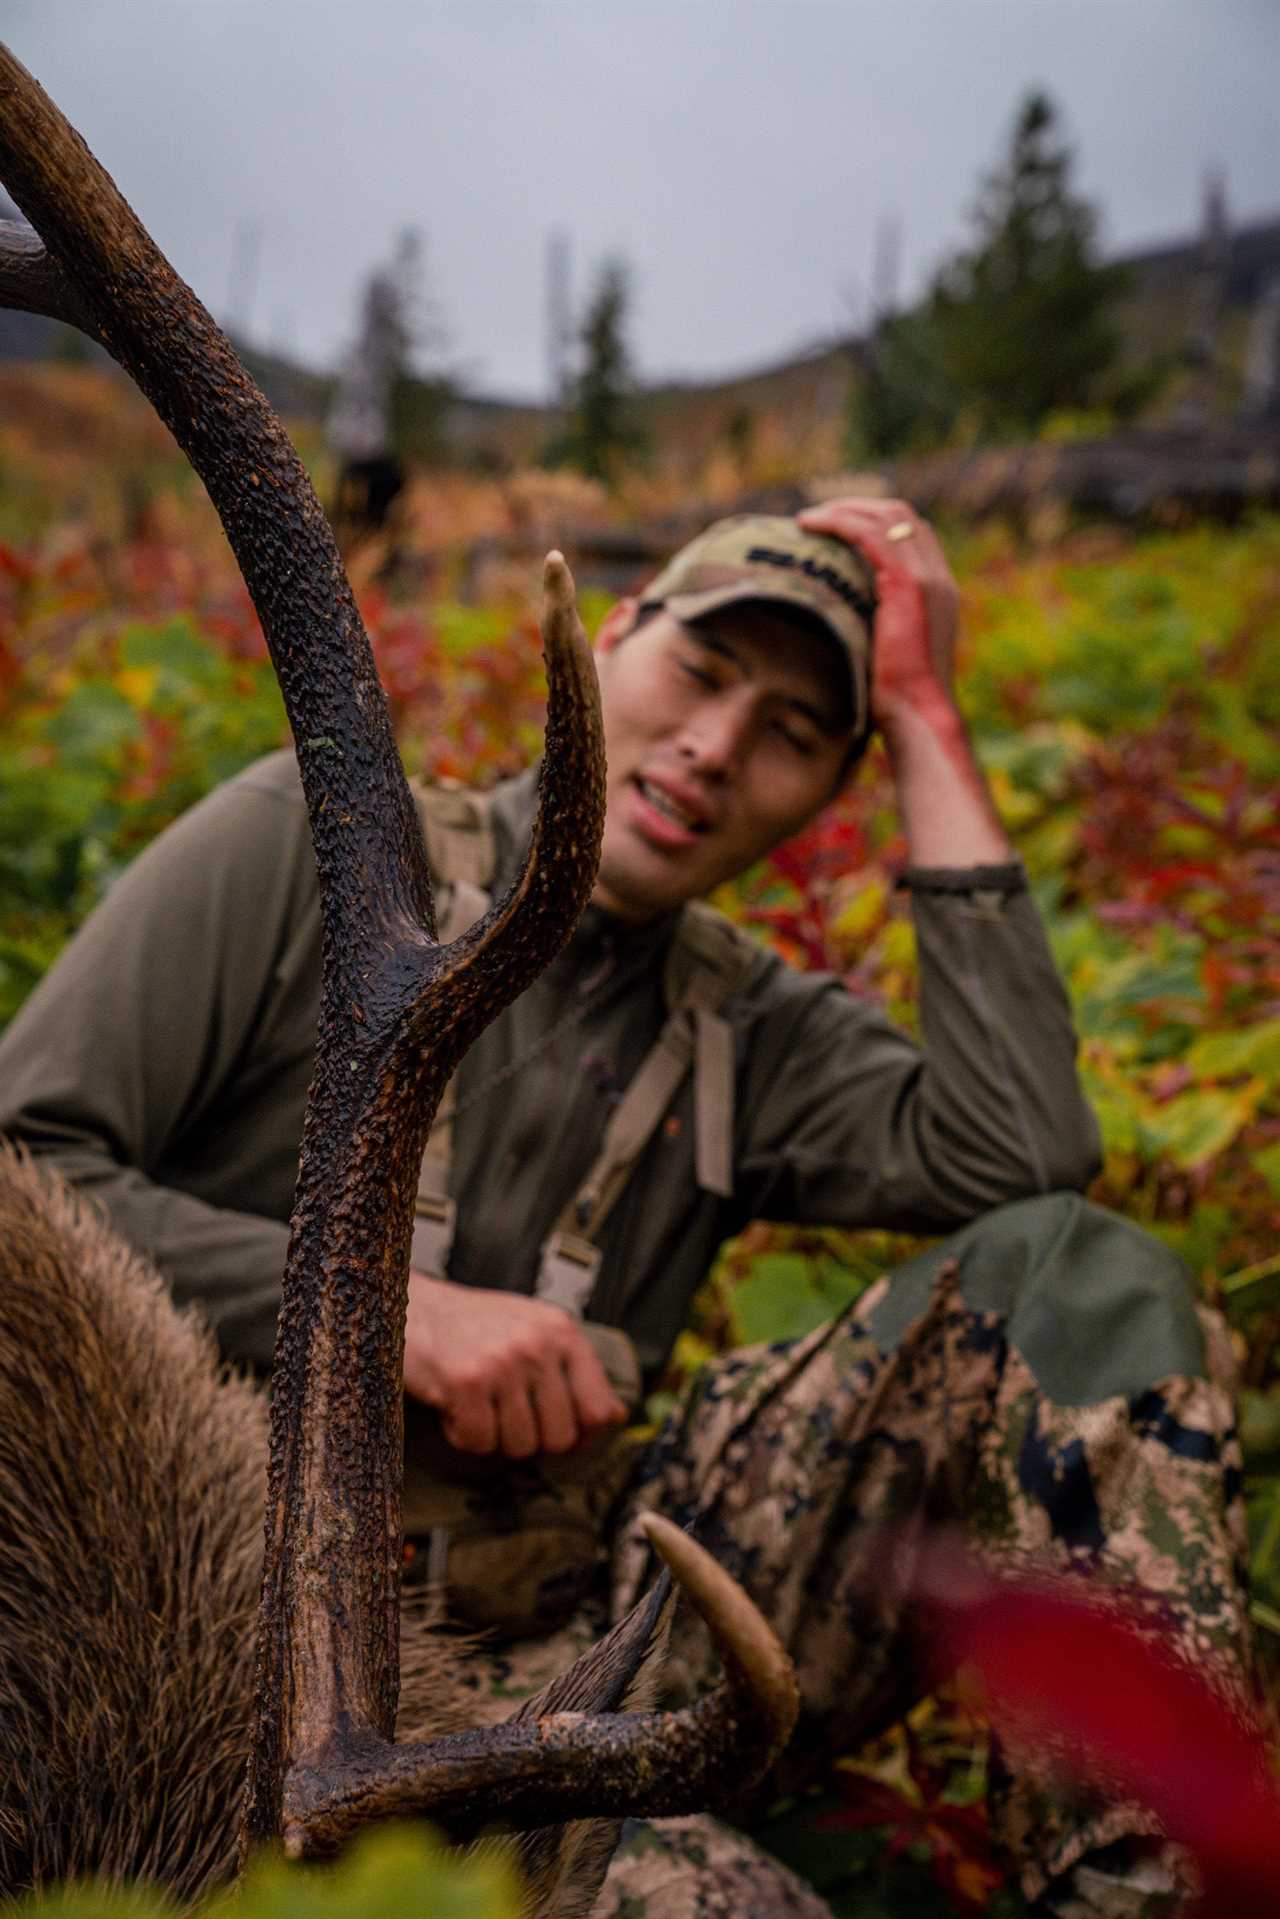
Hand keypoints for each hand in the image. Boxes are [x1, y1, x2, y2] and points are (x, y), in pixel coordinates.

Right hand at [403, 1271, 628, 1457]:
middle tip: (502, 1411)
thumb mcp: (534, 1331)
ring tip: (476, 1401)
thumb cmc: (474, 1326)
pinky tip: (453, 1406)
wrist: (411, 1307)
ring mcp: (503, 1362)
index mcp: (562, 1331)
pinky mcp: (465, 1381)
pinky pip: (479, 1443)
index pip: (601, 1409)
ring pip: (520, 1446)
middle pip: (560, 1438)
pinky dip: (462, 1434)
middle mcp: (538, 1344)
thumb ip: (573, 1370)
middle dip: (530, 1437)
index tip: (555, 1429)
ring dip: (492, 1435)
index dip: (581, 1434)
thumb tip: (615, 1419)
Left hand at [797, 497, 959, 728]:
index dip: (873, 522)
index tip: (835, 530)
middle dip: (857, 507)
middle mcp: (938, 577)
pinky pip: (872, 534)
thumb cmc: (898, 699)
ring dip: (844, 510)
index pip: (911, 534)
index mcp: (938, 591)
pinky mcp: (908, 584)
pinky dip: (840, 522)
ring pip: (888, 516)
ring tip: (807, 519)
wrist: (918, 714)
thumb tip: (838, 620)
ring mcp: (927, 577)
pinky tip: (810, 525)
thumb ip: (875, 626)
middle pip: (902, 515)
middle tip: (817, 517)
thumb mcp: (886, 652)